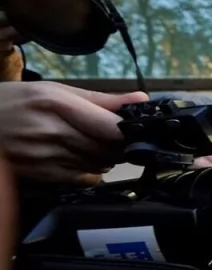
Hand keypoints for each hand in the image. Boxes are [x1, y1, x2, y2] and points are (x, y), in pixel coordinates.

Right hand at [0, 82, 147, 185]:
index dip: (131, 130)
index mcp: (55, 104)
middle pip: (109, 148)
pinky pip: (84, 179)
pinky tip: (76, 158)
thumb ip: (99, 99)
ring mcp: (45, 157)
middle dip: (118, 143)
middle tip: (108, 134)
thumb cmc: (11, 104)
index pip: (112, 126)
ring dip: (104, 157)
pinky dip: (89, 171)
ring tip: (87, 143)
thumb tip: (141, 99)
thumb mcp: (51, 90)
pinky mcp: (41, 176)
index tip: (136, 128)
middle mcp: (51, 132)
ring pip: (100, 164)